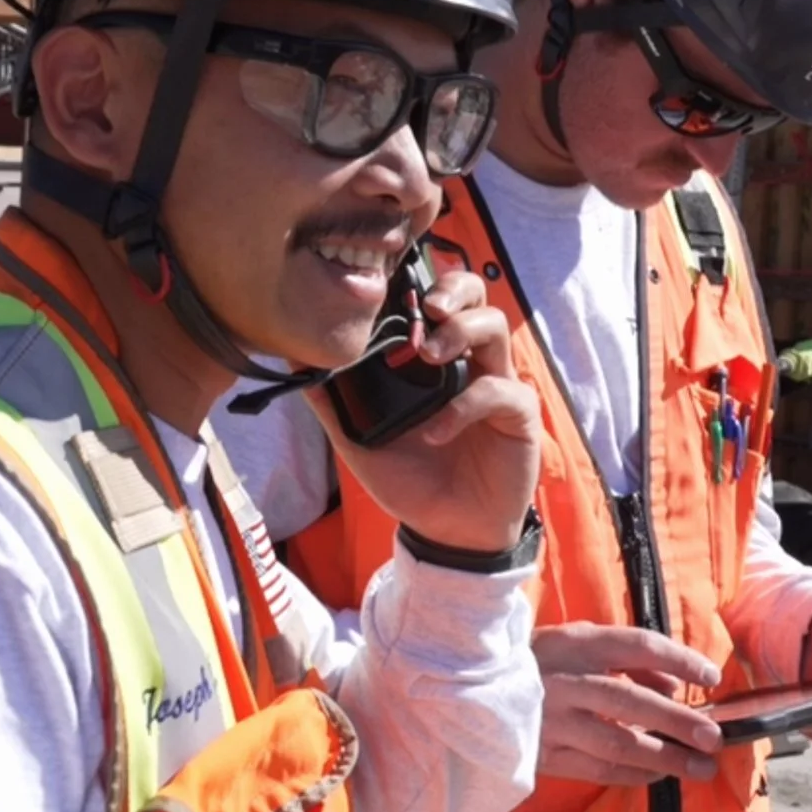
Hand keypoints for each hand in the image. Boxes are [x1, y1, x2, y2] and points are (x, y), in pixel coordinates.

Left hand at [313, 268, 540, 555]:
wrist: (446, 531)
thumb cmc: (410, 479)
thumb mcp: (358, 438)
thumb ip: (332, 399)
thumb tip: (293, 360)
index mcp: (435, 358)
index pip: (436, 298)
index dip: (421, 280)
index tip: (392, 287)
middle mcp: (469, 361)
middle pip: (476, 295)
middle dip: (453, 288)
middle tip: (427, 306)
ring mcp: (497, 383)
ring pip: (494, 327)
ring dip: (461, 332)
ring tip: (430, 355)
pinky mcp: (518, 414)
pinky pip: (498, 392)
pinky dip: (464, 406)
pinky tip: (436, 431)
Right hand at [534, 623, 723, 784]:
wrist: (472, 690)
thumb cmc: (540, 662)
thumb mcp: (578, 643)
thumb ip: (627, 660)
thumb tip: (675, 686)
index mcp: (575, 644)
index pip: (636, 646)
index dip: (679, 659)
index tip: (712, 677)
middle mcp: (565, 681)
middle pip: (630, 700)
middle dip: (677, 721)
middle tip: (713, 737)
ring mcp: (552, 722)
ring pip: (616, 743)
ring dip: (664, 758)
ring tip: (700, 768)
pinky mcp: (543, 755)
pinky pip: (597, 769)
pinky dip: (634, 774)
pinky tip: (660, 776)